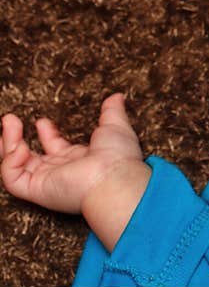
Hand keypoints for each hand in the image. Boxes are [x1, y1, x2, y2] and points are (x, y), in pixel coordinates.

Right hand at [1, 93, 147, 219]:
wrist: (115, 177)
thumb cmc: (119, 156)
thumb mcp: (115, 126)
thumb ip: (112, 112)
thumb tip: (116, 97)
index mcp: (79, 159)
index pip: (56, 148)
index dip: (46, 134)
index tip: (42, 121)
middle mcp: (61, 171)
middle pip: (29, 158)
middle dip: (16, 139)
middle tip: (9, 119)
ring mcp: (47, 181)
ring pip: (15, 166)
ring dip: (8, 143)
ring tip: (9, 121)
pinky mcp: (37, 189)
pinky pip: (12, 178)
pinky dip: (10, 160)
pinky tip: (20, 146)